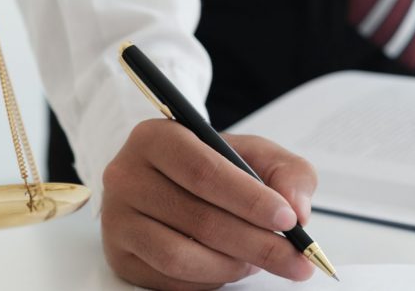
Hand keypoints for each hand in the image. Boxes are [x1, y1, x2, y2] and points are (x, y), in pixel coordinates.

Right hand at [101, 119, 317, 289]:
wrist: (170, 179)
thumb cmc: (214, 165)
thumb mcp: (254, 153)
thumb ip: (286, 172)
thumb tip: (297, 207)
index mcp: (157, 138)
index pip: (204, 171)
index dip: (249, 199)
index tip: (288, 219)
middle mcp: (127, 176)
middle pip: (197, 218)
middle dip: (256, 243)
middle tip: (294, 257)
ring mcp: (117, 219)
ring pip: (179, 256)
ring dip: (231, 265)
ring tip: (259, 261)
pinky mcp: (119, 256)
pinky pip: (169, 280)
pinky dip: (209, 279)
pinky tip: (231, 265)